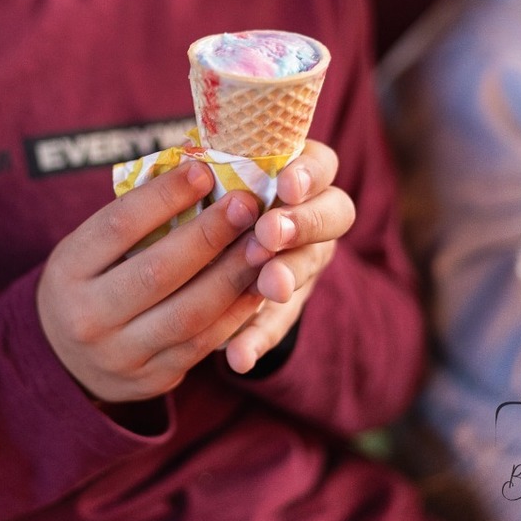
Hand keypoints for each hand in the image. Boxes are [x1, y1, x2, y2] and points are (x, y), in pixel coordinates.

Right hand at [38, 161, 264, 403]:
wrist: (66, 359)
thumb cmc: (91, 281)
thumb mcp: (92, 245)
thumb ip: (137, 211)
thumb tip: (193, 157)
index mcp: (68, 269)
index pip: (119, 226)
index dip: (165, 197)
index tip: (205, 172)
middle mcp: (87, 315)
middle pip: (157, 271)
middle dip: (209, 235)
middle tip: (247, 205)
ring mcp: (118, 354)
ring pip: (188, 313)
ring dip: (233, 275)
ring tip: (263, 243)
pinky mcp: (151, 379)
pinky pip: (203, 344)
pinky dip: (236, 311)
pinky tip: (257, 283)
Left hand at [224, 140, 355, 373]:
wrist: (208, 251)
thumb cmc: (207, 197)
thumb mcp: (214, 179)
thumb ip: (213, 174)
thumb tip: (188, 165)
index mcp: (298, 173)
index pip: (322, 163)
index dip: (308, 172)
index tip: (284, 183)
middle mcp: (313, 215)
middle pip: (332, 213)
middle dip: (301, 223)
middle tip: (270, 233)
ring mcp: (307, 260)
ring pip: (310, 265)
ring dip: (288, 274)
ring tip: (270, 284)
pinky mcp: (288, 305)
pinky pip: (278, 323)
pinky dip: (257, 339)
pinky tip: (239, 357)